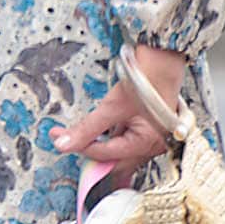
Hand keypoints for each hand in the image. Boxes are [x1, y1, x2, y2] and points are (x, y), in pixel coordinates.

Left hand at [50, 46, 184, 181]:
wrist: (164, 61)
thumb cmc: (147, 80)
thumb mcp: (111, 106)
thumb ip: (86, 128)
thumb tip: (64, 143)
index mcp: (146, 144)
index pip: (105, 155)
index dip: (81, 147)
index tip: (61, 139)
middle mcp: (151, 146)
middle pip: (113, 162)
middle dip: (90, 153)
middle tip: (71, 142)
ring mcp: (151, 139)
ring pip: (118, 154)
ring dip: (98, 146)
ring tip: (81, 135)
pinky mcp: (147, 131)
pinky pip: (125, 142)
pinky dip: (110, 138)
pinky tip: (99, 131)